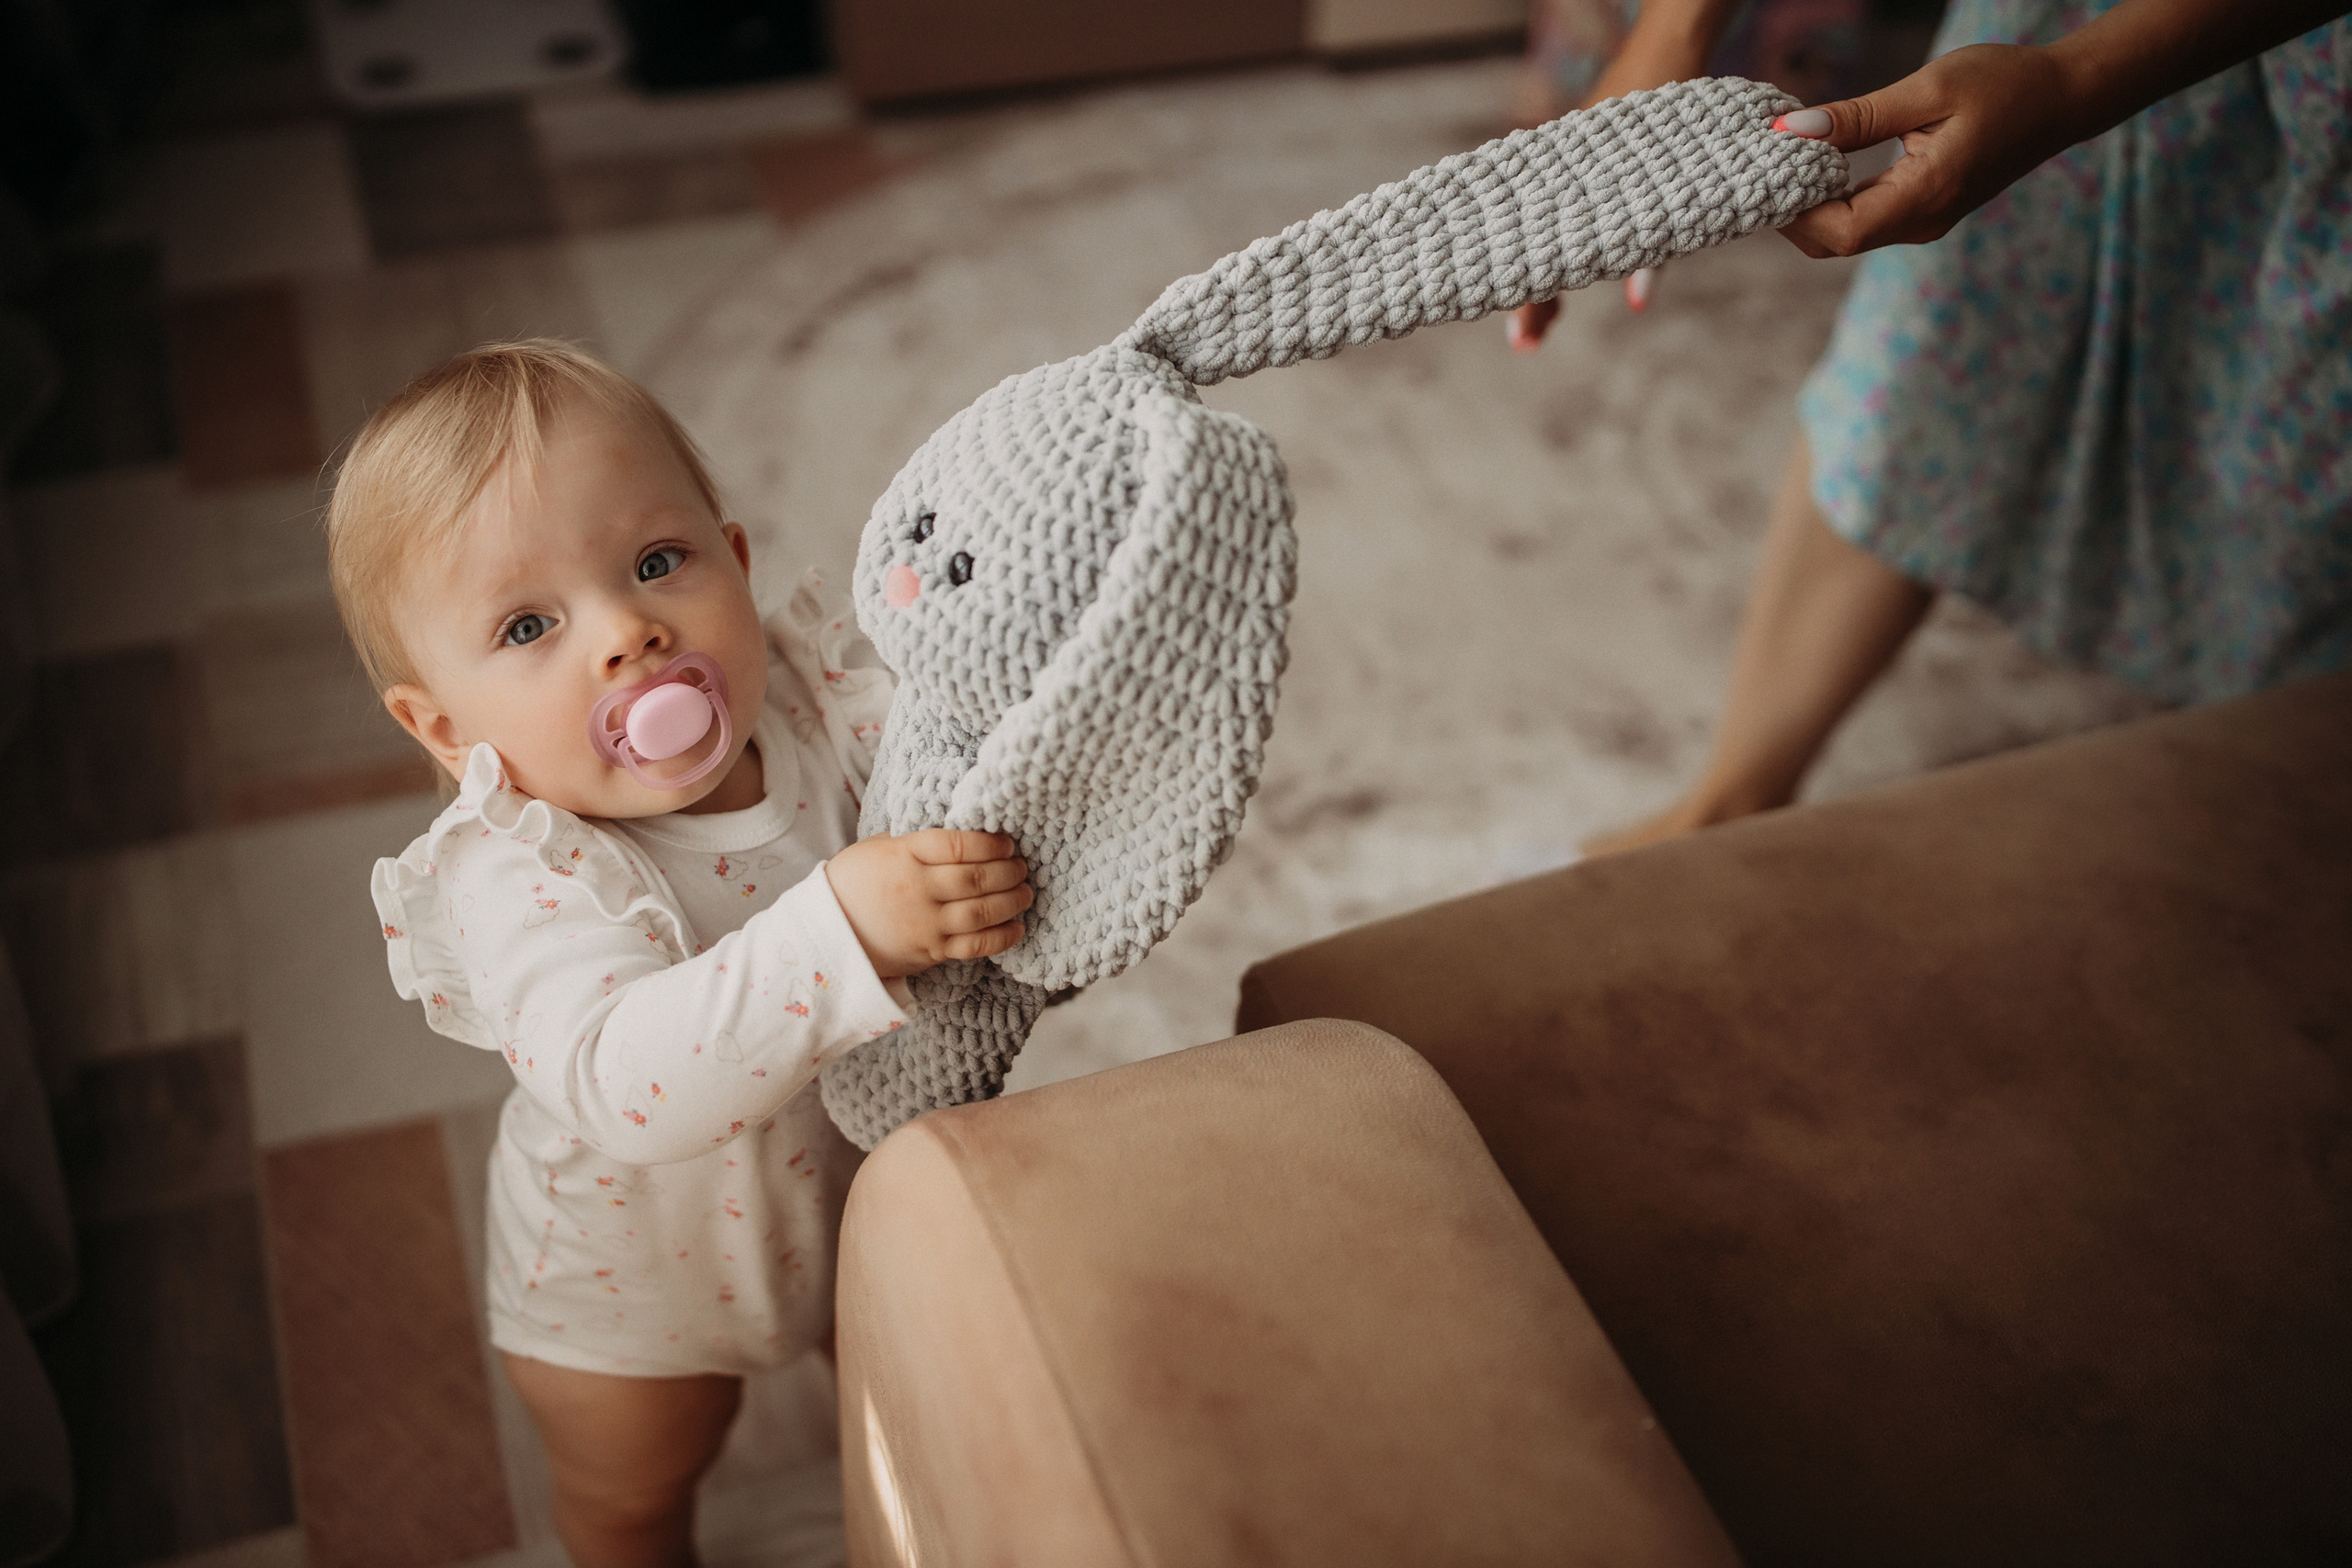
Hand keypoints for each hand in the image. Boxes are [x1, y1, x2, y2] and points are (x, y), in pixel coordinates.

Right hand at [826, 830, 1033, 977]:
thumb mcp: (880, 847)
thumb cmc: (855, 881)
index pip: (958, 844)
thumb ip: (919, 841)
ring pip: (981, 911)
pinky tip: (1017, 926)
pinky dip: (1002, 937)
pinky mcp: (930, 951)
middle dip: (1009, 870)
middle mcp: (917, 889)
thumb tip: (964, 832)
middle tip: (1021, 866)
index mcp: (904, 855)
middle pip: (976, 877)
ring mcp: (925, 923)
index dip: (990, 842)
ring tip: (1025, 891)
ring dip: (1012, 900)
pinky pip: (975, 946)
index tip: (1006, 842)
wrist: (826, 931)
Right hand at [1509, 20, 1712, 349]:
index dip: (1529, 303)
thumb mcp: (1661, 181)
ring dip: (1544, 277)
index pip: (1534, 258)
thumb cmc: (1665, 102)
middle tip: (1525, 345)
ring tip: (1541, 322)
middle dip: (1531, 299)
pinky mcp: (1584, 166)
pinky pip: (1559, 215)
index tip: (1522, 342)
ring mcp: (1568, 173)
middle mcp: (1556, 180)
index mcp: (1561, 186)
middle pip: (1531, 251)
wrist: (1670, 44)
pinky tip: (1559, 265)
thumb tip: (1639, 303)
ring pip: (1544, 235)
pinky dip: (1556, 245)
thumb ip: (1653, 245)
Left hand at [1776, 43, 2079, 257]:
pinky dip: (1832, 200)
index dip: (1794, 212)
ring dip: (1809, 207)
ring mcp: (1922, 222)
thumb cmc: (2003, 84)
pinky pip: (1863, 219)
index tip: (1768, 171)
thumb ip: (1859, 116)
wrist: (2061, 100)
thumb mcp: (1928, 90)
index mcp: (1926, 195)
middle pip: (1833, 243)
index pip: (1839, 231)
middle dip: (1791, 213)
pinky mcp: (1922, 211)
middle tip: (1763, 167)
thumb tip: (1792, 132)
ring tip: (1782, 163)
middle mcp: (1921, 222)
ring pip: (1844, 236)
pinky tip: (1814, 166)